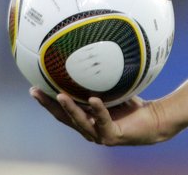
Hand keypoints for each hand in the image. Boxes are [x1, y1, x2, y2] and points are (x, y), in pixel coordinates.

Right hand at [30, 88, 170, 144]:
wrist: (155, 120)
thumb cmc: (133, 104)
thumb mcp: (114, 89)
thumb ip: (102, 78)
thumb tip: (93, 51)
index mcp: (85, 118)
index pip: (61, 109)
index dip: (46, 100)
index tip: (33, 86)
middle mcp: (88, 129)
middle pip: (63, 117)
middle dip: (48, 104)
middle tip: (35, 90)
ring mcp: (99, 134)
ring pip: (79, 121)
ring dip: (69, 108)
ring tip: (59, 95)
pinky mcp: (112, 136)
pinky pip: (104, 121)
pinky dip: (99, 110)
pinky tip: (94, 99)